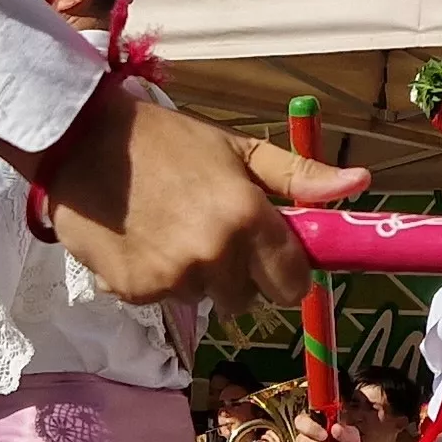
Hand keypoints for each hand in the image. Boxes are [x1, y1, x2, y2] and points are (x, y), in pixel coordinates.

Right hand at [31, 91, 365, 310]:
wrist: (79, 142)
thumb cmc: (166, 141)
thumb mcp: (237, 149)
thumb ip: (299, 175)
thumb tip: (361, 183)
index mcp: (247, 217)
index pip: (293, 282)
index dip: (283, 270)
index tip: (266, 251)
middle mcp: (214, 255)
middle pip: (249, 299)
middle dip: (238, 273)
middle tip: (209, 230)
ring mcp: (172, 278)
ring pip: (205, 299)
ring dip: (197, 277)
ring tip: (169, 230)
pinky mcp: (135, 292)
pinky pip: (164, 300)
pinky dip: (158, 279)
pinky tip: (142, 241)